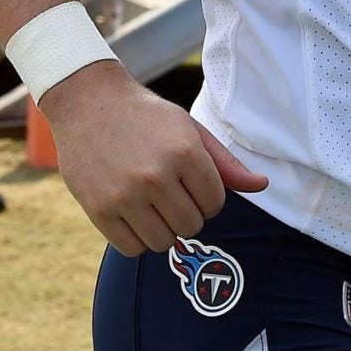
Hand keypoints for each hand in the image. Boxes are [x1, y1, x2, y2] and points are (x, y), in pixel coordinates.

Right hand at [42, 60, 267, 255]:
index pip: (215, 203)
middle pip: (191, 225)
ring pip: (163, 242)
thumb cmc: (146, 117)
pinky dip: (137, 239)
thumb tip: (262, 185)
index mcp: (184, 152)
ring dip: (162, 228)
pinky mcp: (99, 209)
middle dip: (187, 214)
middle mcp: (156, 175)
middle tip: (170, 194)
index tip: (190, 183)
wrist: (87, 102)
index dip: (207, 197)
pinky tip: (133, 215)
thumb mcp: (189, 129)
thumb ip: (225, 163)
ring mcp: (124, 194)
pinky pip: (132, 248)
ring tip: (152, 205)